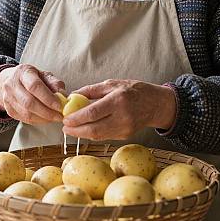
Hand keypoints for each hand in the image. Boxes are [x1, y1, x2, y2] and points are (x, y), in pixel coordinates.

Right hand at [0, 64, 64, 124]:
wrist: (12, 81)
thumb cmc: (31, 77)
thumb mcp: (44, 75)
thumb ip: (55, 84)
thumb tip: (63, 96)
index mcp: (23, 72)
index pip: (34, 86)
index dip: (48, 98)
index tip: (59, 106)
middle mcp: (12, 84)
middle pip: (29, 102)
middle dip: (47, 112)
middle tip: (59, 115)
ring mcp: (8, 98)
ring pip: (26, 113)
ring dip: (43, 118)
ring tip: (55, 117)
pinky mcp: (8, 110)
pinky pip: (24, 119)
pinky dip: (38, 121)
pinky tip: (46, 119)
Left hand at [62, 79, 176, 140]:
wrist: (155, 104)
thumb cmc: (133, 90)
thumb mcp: (112, 84)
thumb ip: (91, 90)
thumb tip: (73, 96)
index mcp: (117, 100)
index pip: (93, 113)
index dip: (77, 118)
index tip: (65, 119)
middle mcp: (122, 116)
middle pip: (94, 129)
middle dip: (76, 130)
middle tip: (64, 127)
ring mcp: (125, 129)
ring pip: (98, 136)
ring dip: (82, 134)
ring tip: (71, 129)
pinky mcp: (125, 136)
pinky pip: (105, 136)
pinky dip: (93, 134)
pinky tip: (85, 129)